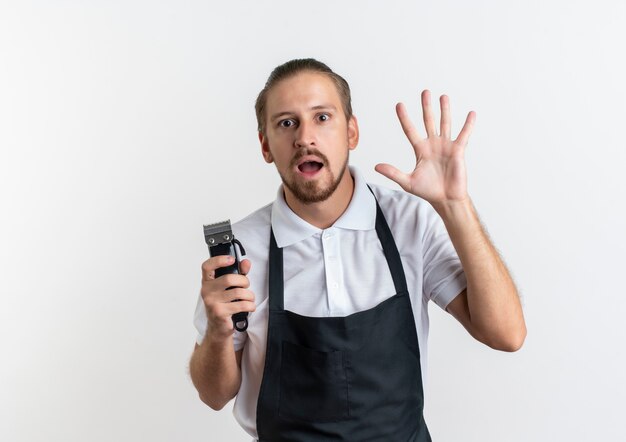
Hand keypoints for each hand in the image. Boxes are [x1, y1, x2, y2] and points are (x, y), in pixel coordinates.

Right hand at [201, 256, 255, 340]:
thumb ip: (238, 273)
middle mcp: (206, 291)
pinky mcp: (220, 313)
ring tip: (249, 298)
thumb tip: (246, 263)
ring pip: (238, 292)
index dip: (219, 260)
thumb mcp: (230, 288)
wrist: (218, 328)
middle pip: (229, 278)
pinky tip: (250, 307)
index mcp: (207, 282)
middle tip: (246, 286)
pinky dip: (250, 305)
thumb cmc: (224, 305)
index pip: (207, 266)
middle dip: (244, 281)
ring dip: (249, 295)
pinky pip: (241, 305)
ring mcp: (212, 302)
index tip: (231, 259)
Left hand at [375, 90, 474, 205]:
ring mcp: (446, 146)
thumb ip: (393, 172)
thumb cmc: (428, 191)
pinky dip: (468, 125)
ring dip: (444, 110)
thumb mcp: (407, 182)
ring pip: (445, 123)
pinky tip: (471, 113)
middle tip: (424, 92)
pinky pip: (464, 135)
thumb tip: (376, 167)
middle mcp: (433, 144)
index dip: (405, 118)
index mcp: (420, 150)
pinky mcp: (458, 151)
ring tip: (443, 96)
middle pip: (428, 121)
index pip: (410, 130)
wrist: (445, 199)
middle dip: (426, 107)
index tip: (399, 105)